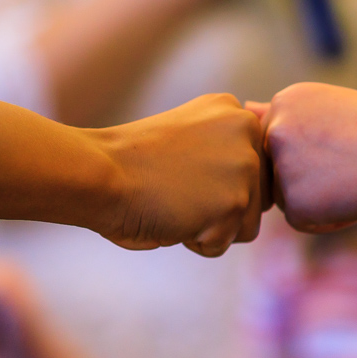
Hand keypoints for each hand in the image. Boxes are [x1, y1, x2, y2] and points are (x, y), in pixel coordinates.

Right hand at [95, 92, 267, 256]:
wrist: (99, 173)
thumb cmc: (129, 163)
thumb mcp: (190, 137)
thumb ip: (225, 151)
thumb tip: (251, 191)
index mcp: (234, 112)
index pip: (254, 170)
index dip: (216, 184)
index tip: (182, 173)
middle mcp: (246, 132)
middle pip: (257, 197)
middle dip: (220, 208)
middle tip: (175, 190)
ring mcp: (244, 167)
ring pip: (245, 225)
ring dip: (209, 227)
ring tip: (174, 203)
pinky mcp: (235, 202)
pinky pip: (222, 244)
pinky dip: (194, 242)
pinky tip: (170, 216)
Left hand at [260, 82, 356, 232]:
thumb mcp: (332, 106)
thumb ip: (289, 115)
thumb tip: (247, 108)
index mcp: (285, 101)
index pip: (279, 139)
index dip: (312, 150)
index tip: (341, 146)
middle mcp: (276, 129)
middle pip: (275, 168)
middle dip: (306, 174)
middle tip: (348, 165)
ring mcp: (282, 165)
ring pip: (284, 196)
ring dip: (314, 198)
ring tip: (351, 180)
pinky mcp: (294, 202)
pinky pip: (299, 220)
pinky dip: (324, 220)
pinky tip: (351, 199)